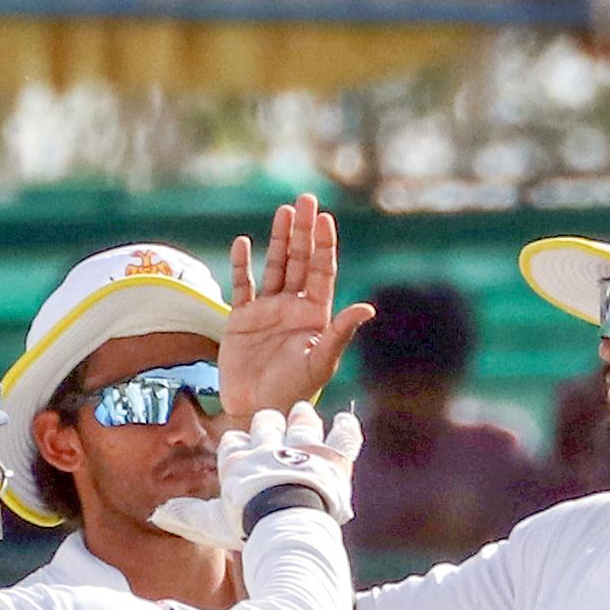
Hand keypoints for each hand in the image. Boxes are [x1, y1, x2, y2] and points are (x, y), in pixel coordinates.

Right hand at [153, 402, 363, 546]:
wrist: (287, 520)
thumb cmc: (246, 525)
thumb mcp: (212, 524)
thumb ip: (188, 516)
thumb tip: (158, 514)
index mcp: (239, 459)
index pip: (233, 442)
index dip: (236, 446)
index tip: (239, 449)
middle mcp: (271, 445)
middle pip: (266, 422)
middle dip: (268, 423)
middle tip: (271, 424)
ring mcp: (304, 446)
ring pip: (302, 420)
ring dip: (301, 417)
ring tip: (302, 413)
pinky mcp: (334, 454)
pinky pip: (344, 434)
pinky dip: (345, 427)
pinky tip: (345, 421)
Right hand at [217, 194, 373, 419]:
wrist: (257, 409)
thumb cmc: (294, 390)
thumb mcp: (321, 361)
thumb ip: (341, 333)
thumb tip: (368, 308)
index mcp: (315, 313)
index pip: (321, 271)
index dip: (323, 245)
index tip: (325, 219)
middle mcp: (292, 306)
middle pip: (299, 260)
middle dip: (303, 231)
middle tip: (305, 200)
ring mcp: (267, 310)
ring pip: (274, 266)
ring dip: (278, 239)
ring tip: (283, 211)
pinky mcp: (241, 319)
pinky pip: (242, 286)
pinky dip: (242, 265)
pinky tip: (243, 243)